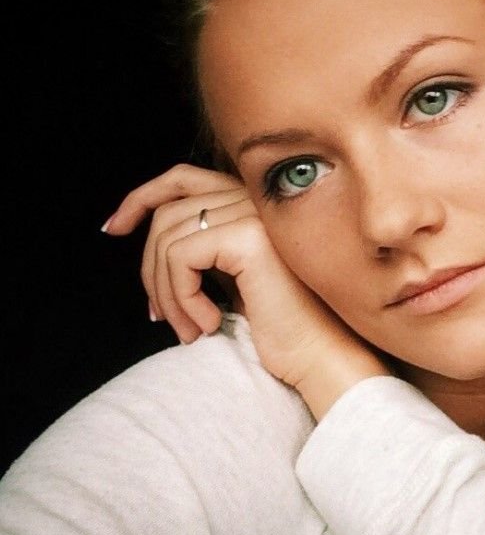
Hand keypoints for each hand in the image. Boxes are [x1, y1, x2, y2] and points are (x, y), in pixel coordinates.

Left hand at [102, 164, 388, 418]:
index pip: (183, 178)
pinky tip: (207, 325)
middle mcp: (257, 199)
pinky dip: (181, 298)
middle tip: (161, 317)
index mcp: (255, 203)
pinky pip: (181, 257)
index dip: (141, 196)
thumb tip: (146, 241)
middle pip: (167, 213)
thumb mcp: (234, 280)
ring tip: (189, 330)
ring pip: (168, 239)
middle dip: (149, 270)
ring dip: (166, 294)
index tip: (113, 229)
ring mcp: (255, 213)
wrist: (322, 356)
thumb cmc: (284, 328)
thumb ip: (204, 248)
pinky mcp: (249, 236)